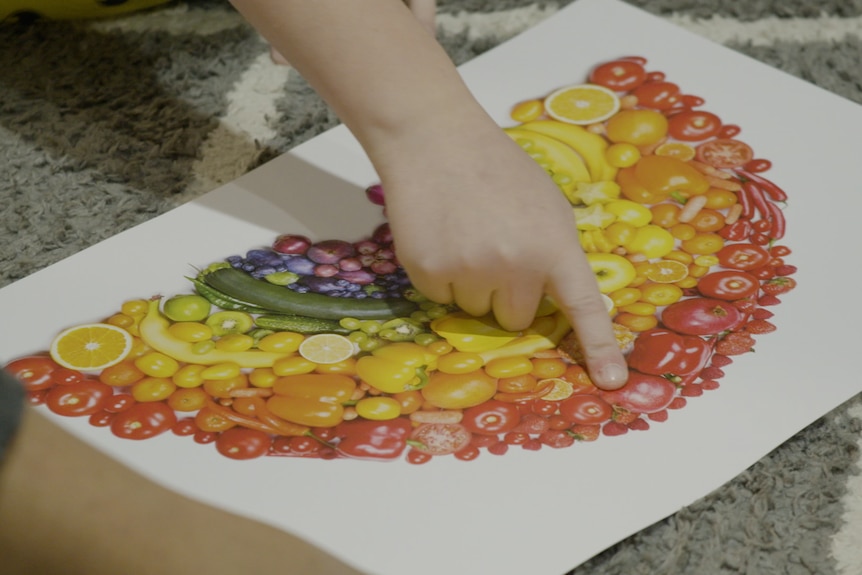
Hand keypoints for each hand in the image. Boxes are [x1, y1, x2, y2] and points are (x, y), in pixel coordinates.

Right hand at [374, 107, 628, 389]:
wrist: (435, 140)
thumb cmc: (496, 170)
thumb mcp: (546, 205)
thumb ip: (554, 253)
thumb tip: (551, 299)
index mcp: (553, 244)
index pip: (582, 307)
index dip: (599, 347)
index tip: (610, 383)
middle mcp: (515, 265)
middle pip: (516, 318)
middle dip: (506, 295)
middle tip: (492, 249)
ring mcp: (469, 271)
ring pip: (475, 311)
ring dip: (470, 286)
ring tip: (464, 236)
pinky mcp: (429, 273)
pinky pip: (441, 299)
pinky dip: (440, 278)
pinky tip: (440, 238)